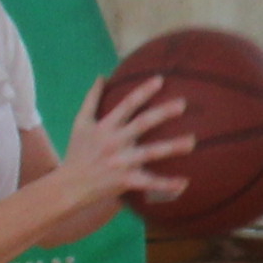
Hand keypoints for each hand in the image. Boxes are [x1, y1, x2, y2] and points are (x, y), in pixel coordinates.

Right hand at [70, 79, 187, 210]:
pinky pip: (149, 183)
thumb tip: (102, 76)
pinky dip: (166, 184)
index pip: (126, 104)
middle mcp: (114, 142)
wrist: (70, 186)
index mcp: (106, 127)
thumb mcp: (80, 123)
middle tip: (182, 103)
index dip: (143, 91)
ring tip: (192, 141)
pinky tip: (185, 182)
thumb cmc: (77, 152)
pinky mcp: (125, 181)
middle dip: (162, 113)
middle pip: (141, 124)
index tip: (160, 79)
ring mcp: (121, 162)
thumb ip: (91, 99)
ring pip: (150, 153)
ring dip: (171, 147)